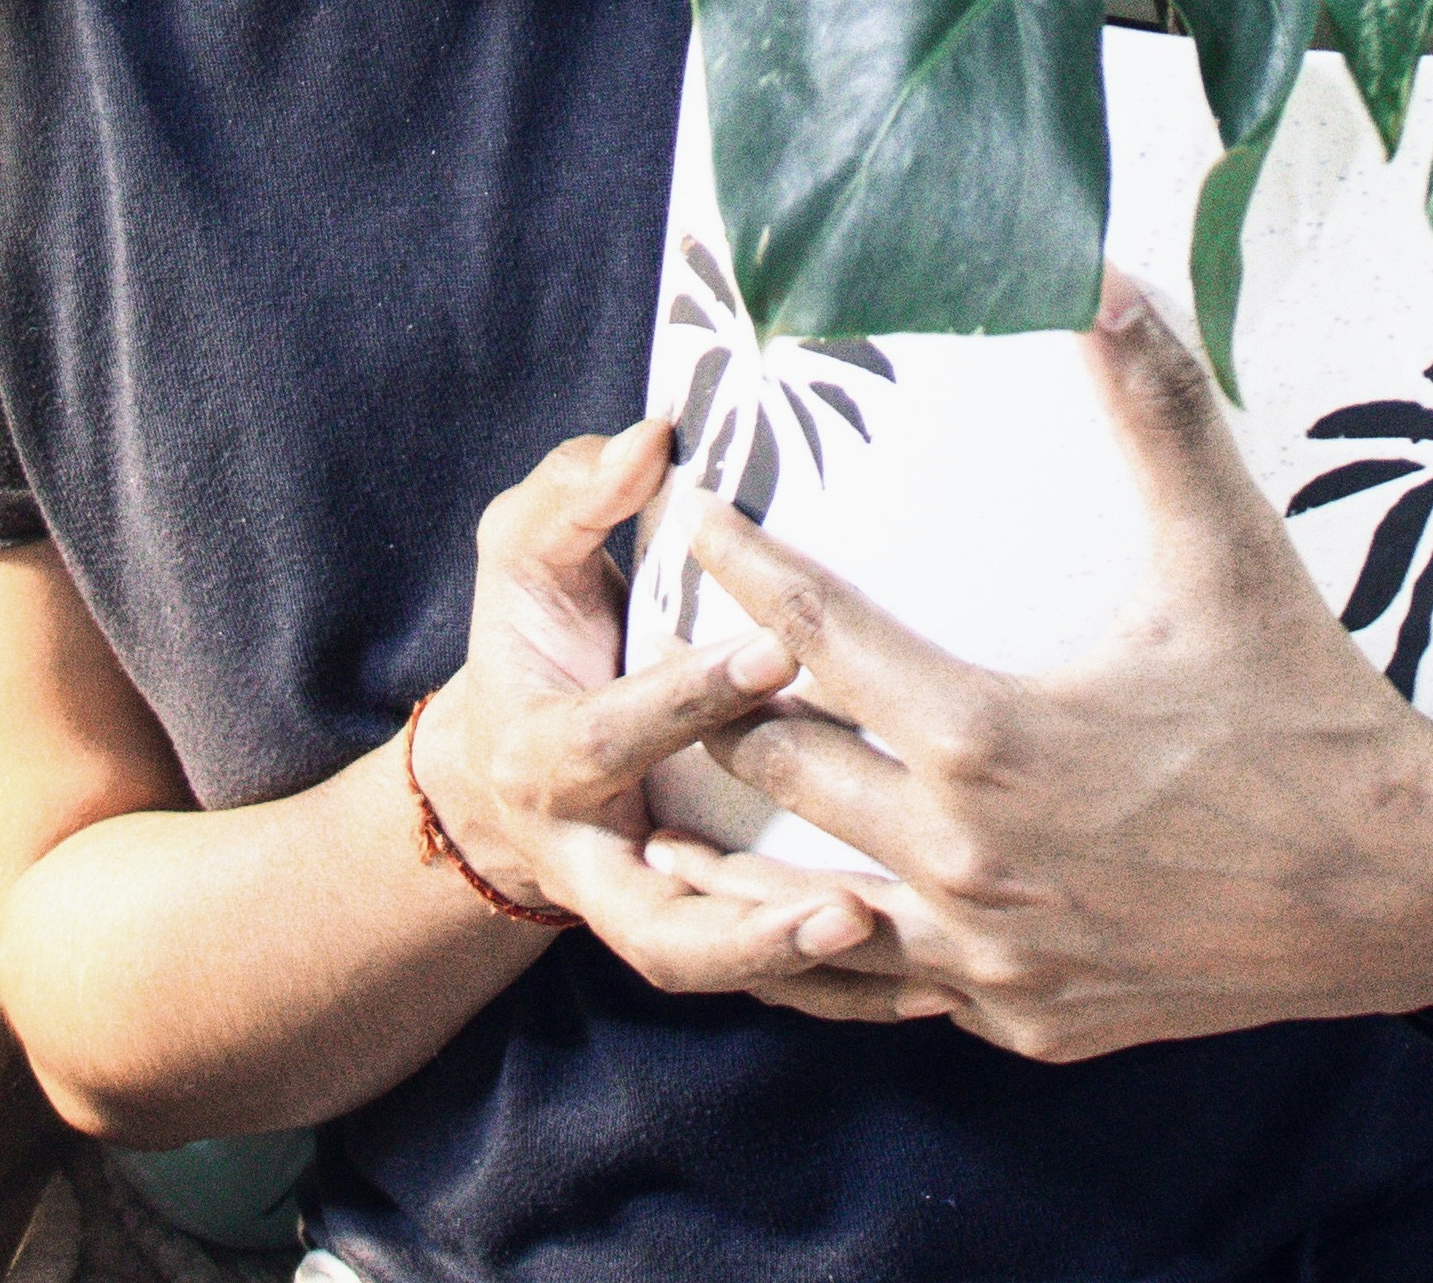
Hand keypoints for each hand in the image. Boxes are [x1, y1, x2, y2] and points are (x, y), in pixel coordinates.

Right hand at [416, 424, 925, 1005]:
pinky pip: (757, 992)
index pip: (613, 737)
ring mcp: (638, 910)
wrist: (502, 773)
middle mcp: (586, 855)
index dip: (690, 698)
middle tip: (854, 899)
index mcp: (544, 756)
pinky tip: (930, 984)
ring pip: (709, 969)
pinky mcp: (690, 938)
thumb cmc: (528, 638)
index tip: (782, 650)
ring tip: (888, 946)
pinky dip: (832, 995)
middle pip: (655, 917)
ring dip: (794, 968)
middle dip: (751, 913)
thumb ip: (576, 492)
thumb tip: (656, 437)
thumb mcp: (524, 554)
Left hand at [649, 270, 1432, 1061]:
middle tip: (665, 661)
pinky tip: (791, 924)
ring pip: (801, 914)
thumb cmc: (1304, 707)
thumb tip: (1097, 272)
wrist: (1404, 888)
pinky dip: (829, 954)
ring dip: (737, 857)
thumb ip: (1151, 407)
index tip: (688, 518)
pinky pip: (888, 992)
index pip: (812, 635)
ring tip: (659, 816)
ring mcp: (994, 957)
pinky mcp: (1027, 1020)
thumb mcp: (1223, 549)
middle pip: (779, 772)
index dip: (738, 567)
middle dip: (718, 710)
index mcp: (990, 739)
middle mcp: (969, 860)